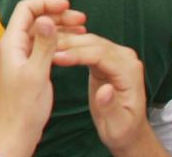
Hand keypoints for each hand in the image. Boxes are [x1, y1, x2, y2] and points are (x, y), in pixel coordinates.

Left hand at [0, 0, 86, 154]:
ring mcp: (19, 56)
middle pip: (33, 18)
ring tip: (82, 29)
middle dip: (57, 14)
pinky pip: (41, 45)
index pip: (26, 9)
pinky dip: (56, 40)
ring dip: (59, 27)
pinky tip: (72, 44)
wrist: (16, 132)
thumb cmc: (24, 107)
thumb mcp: (37, 73)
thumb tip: (46, 18)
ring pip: (39, 31)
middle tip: (82, 20)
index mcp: (11, 43)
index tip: (68, 6)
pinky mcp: (26, 66)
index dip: (46, 3)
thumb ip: (43, 44)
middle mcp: (12, 46)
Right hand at [55, 32, 166, 156]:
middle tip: (41, 46)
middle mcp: (126, 59)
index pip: (101, 55)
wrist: (127, 129)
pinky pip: (87, 46)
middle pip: (94, 43)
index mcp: (130, 73)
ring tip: (43, 44)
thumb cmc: (122, 129)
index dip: (77, 54)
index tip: (54, 56)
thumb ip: (110, 106)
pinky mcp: (107, 57)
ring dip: (66, 41)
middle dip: (68, 44)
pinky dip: (70, 45)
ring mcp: (117, 56)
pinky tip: (53, 47)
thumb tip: (105, 89)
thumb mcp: (117, 124)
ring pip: (89, 41)